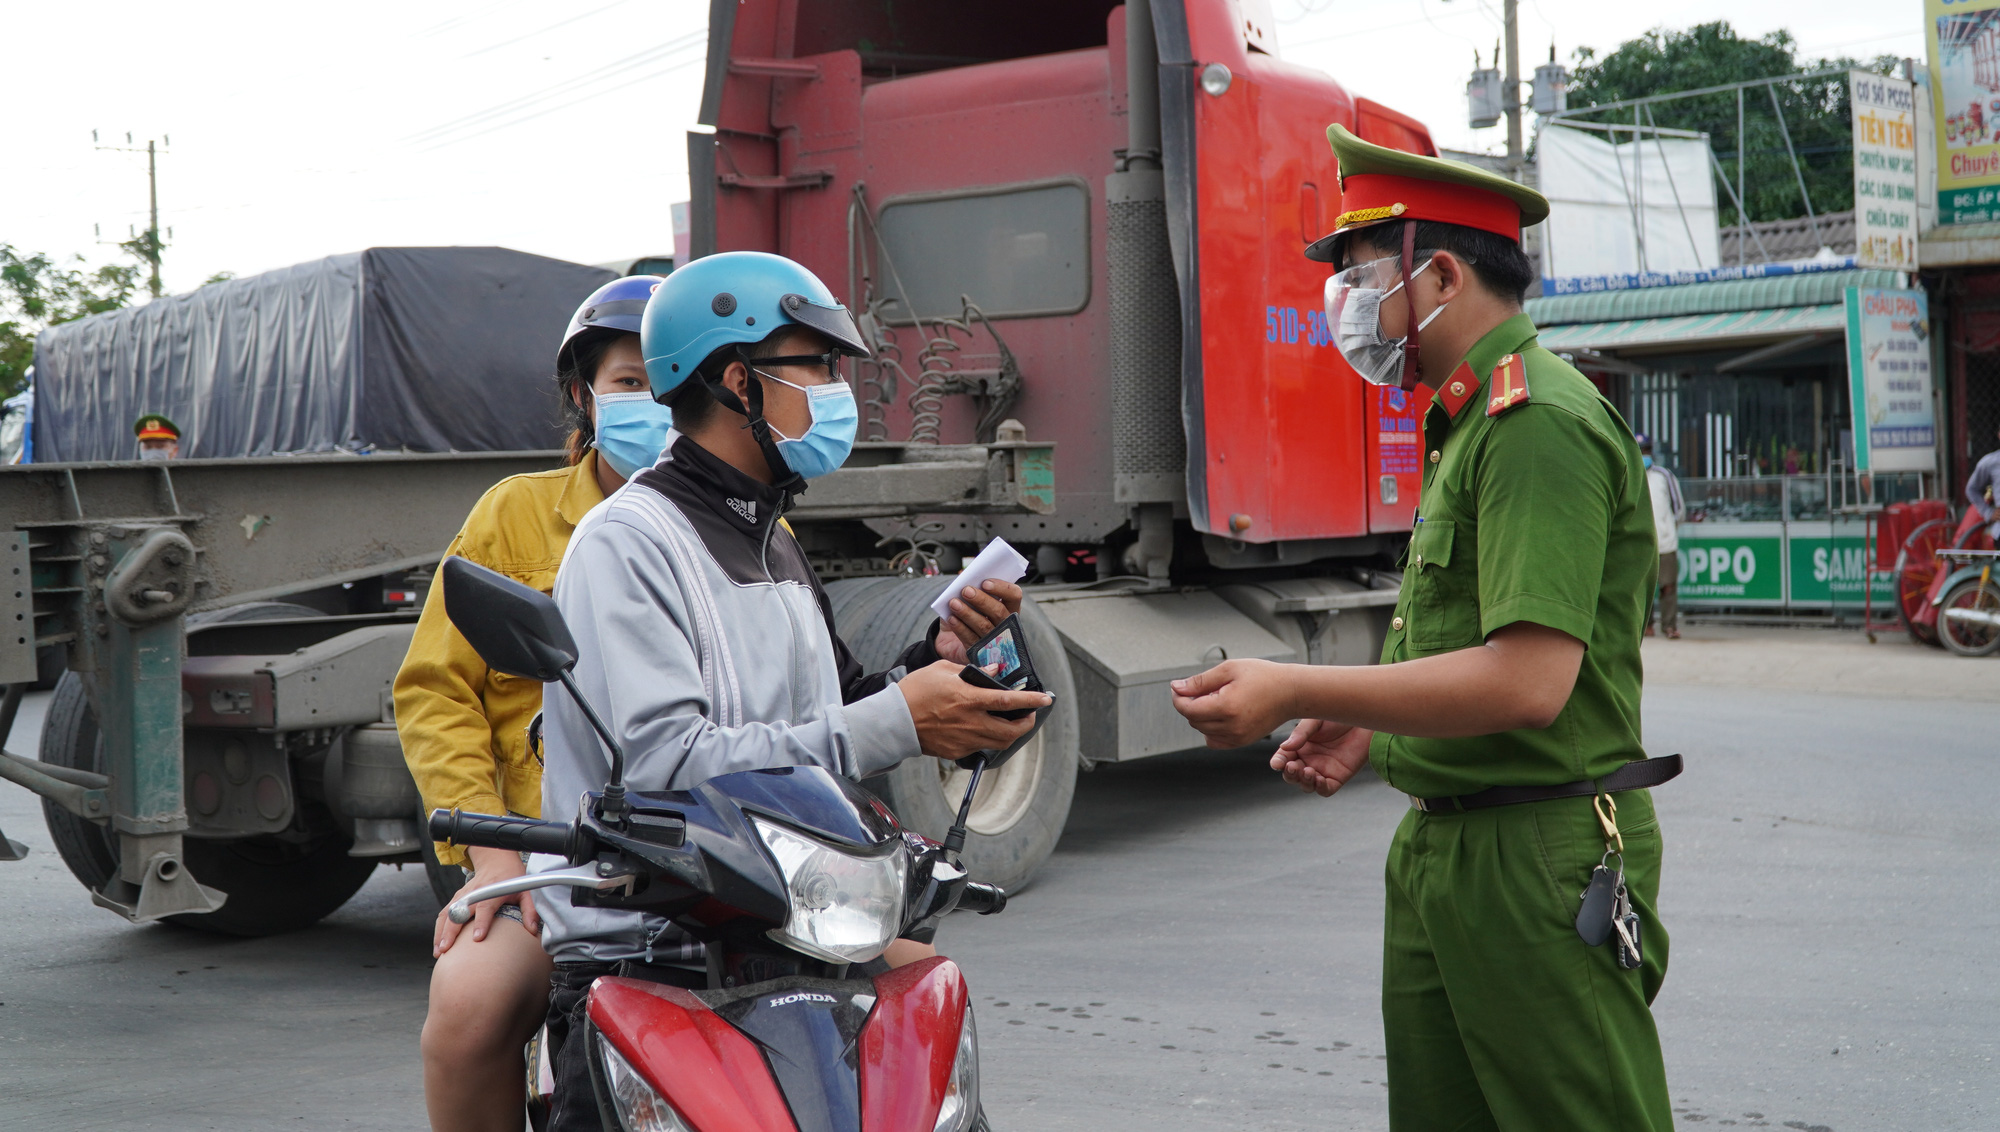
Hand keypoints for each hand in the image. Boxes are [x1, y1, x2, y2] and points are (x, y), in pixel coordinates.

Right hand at [433, 844, 538, 957]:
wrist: (497, 860)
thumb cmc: (512, 878)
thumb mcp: (526, 891)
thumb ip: (530, 910)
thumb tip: (533, 930)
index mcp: (492, 892)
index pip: (485, 908)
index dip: (482, 923)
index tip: (477, 938)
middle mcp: (475, 893)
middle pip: (460, 912)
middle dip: (451, 932)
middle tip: (446, 950)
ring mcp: (463, 895)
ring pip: (447, 913)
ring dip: (441, 932)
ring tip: (439, 952)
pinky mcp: (457, 897)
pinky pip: (444, 913)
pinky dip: (439, 928)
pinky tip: (438, 943)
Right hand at [898, 659, 1048, 760]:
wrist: (893, 720)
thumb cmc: (916, 691)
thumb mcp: (942, 670)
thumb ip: (972, 672)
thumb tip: (994, 672)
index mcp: (968, 699)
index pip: (1009, 701)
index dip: (1031, 701)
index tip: (1046, 699)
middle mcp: (970, 722)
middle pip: (1011, 731)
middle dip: (1027, 724)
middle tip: (1030, 716)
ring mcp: (964, 739)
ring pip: (999, 742)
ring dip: (1010, 733)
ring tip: (1010, 721)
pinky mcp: (955, 751)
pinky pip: (979, 746)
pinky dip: (987, 737)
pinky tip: (982, 727)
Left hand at [932, 579, 1023, 664]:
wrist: (948, 638)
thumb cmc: (964, 613)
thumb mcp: (968, 599)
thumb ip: (973, 589)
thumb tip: (966, 581)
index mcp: (1008, 608)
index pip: (1014, 596)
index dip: (1001, 588)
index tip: (984, 582)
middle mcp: (1005, 625)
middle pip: (999, 612)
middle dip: (981, 600)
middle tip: (966, 591)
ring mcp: (994, 641)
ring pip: (984, 626)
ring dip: (968, 613)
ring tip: (953, 603)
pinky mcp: (980, 652)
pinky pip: (970, 639)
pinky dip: (960, 627)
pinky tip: (951, 618)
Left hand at [1169, 658, 1297, 748]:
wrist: (1291, 692)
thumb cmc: (1264, 677)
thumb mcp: (1229, 669)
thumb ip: (1200, 681)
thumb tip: (1177, 688)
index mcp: (1226, 707)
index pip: (1188, 709)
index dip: (1178, 698)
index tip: (1179, 688)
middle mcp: (1231, 727)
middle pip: (1193, 720)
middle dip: (1192, 704)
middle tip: (1206, 688)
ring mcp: (1238, 737)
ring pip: (1202, 731)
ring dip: (1202, 716)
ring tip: (1219, 699)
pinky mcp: (1242, 742)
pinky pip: (1214, 741)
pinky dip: (1211, 729)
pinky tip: (1221, 714)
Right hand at [1269, 718, 1373, 797]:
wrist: (1362, 719)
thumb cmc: (1338, 716)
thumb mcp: (1315, 720)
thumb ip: (1301, 734)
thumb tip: (1284, 747)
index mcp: (1299, 747)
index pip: (1283, 759)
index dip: (1278, 763)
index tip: (1278, 763)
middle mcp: (1308, 760)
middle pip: (1292, 776)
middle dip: (1290, 774)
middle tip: (1293, 767)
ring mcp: (1322, 770)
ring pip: (1306, 785)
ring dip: (1304, 782)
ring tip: (1308, 771)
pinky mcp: (1338, 778)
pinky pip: (1325, 790)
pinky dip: (1320, 788)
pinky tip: (1319, 779)